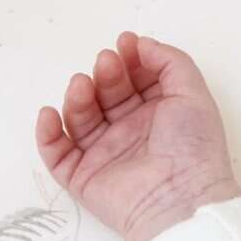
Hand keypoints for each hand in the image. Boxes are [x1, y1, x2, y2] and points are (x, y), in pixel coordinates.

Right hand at [35, 32, 240, 240]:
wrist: (181, 198)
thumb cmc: (193, 146)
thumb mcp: (193, 94)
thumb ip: (171, 62)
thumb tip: (142, 43)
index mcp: (160, 112)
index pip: (138, 79)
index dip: (130, 59)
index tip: (125, 42)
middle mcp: (133, 130)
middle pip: (108, 94)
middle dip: (106, 73)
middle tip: (107, 63)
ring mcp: (107, 152)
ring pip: (81, 117)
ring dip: (78, 97)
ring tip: (83, 85)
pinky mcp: (83, 175)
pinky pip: (57, 152)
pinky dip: (47, 133)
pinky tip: (51, 114)